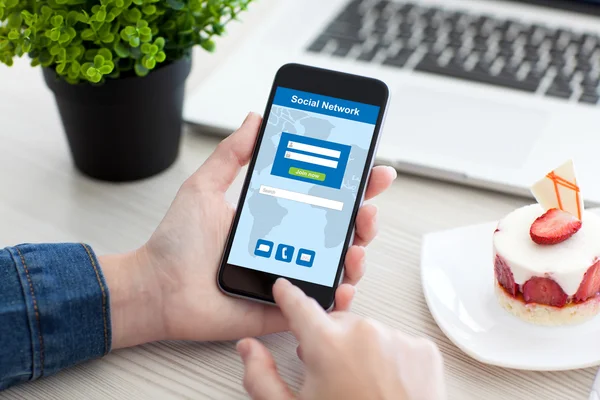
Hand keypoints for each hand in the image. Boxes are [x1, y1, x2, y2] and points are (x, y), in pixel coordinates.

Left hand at [101, 112, 396, 348]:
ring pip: (338, 265)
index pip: (324, 196)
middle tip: (367, 207)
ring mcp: (289, 274)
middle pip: (341, 230)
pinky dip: (338, 296)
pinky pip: (319, 303)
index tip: (371, 169)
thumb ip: (231, 153)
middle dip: (364, 217)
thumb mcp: (204, 187)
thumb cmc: (177, 243)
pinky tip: (341, 285)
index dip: (352, 183)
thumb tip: (255, 119)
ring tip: (355, 246)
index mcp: (276, 215)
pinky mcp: (284, 304)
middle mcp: (289, 243)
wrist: (157, 289)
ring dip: (357, 254)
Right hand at [237, 279, 446, 399]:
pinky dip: (391, 358)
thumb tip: (250, 349)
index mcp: (327, 345)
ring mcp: (397, 338)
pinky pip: (398, 342)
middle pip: (336, 322)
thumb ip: (262, 377)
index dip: (288, 296)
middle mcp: (363, 333)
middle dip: (330, 340)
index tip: (284, 289)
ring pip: (368, 332)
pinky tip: (387, 385)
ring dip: (361, 350)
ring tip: (362, 384)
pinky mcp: (423, 349)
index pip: (299, 305)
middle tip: (331, 372)